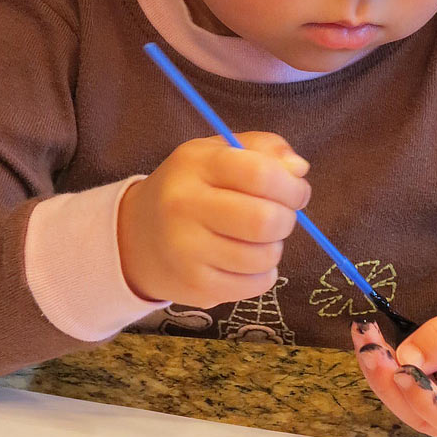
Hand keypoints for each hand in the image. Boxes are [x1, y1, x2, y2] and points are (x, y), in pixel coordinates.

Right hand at [117, 133, 310, 307]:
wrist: (138, 237)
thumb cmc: (192, 188)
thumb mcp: (219, 153)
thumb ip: (264, 149)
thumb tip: (299, 170)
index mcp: (196, 164)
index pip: (259, 173)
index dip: (291, 185)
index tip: (297, 191)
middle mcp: (184, 205)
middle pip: (264, 220)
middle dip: (287, 219)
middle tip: (280, 216)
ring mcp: (186, 250)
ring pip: (264, 256)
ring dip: (274, 247)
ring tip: (257, 238)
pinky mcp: (194, 286)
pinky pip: (255, 285)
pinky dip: (263, 273)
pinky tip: (246, 260)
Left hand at [351, 295, 436, 436]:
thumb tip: (405, 359)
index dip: (424, 400)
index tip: (400, 369)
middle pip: (425, 418)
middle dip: (390, 382)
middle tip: (367, 343)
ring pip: (410, 411)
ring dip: (382, 376)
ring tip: (366, 338)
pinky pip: (408, 401)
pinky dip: (388, 374)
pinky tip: (374, 348)